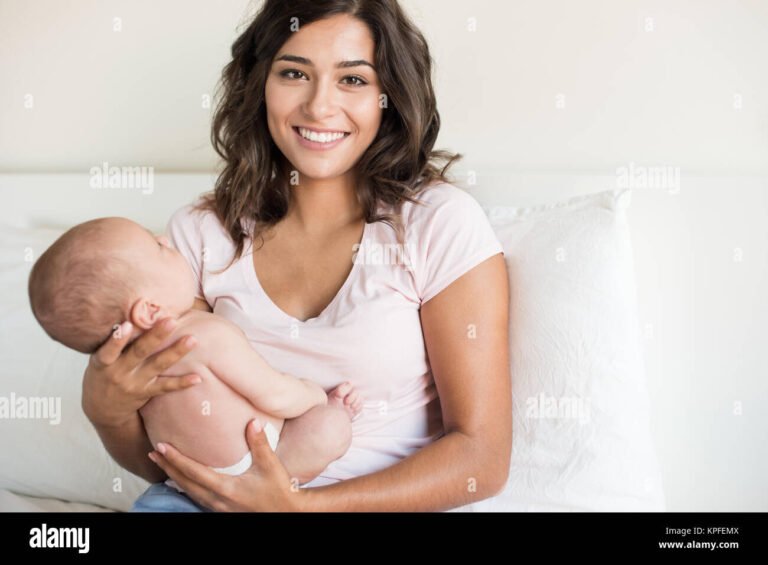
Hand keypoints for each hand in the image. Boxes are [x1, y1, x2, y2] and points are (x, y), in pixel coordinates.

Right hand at [82, 318, 201, 427]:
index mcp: (104, 362)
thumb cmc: (103, 372)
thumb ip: (114, 341)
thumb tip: (132, 312)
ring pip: (158, 366)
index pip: (109, 350)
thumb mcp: (100, 358)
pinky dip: (182, 383)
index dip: (117, 339)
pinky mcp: (146, 393)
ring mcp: (134, 384)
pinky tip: (197, 378)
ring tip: (192, 340)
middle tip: (172, 321)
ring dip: (176, 352)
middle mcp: (119, 373)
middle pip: (139, 352)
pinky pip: (166, 387)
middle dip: (156, 336)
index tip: (127, 324)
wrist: (102, 407)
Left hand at [148, 420, 304, 511]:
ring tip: (162, 464)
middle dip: (167, 467)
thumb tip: (252, 422)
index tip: (161, 447)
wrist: (288, 513)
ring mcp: (217, 507)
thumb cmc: (279, 491)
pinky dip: (184, 486)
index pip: (193, 471)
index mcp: (225, 488)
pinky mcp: (221, 509)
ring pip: (188, 491)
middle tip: (153, 453)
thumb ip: (259, 443)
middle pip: (184, 483)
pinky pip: (196, 497)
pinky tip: (182, 480)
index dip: (176, 459)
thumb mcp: (270, 466)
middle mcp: (217, 500)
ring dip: (173, 476)